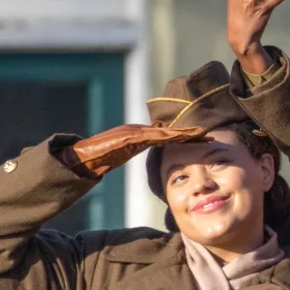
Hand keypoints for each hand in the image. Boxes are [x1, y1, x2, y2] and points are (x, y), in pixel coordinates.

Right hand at [61, 124, 209, 177]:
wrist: (81, 156)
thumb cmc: (99, 157)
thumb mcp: (122, 155)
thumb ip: (135, 151)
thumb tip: (147, 156)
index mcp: (140, 137)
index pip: (167, 136)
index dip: (185, 137)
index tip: (202, 138)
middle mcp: (138, 131)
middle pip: (169, 132)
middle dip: (189, 134)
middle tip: (208, 134)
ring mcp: (133, 133)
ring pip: (162, 133)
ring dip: (181, 134)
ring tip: (199, 134)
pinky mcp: (127, 138)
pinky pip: (148, 138)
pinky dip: (163, 137)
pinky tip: (177, 137)